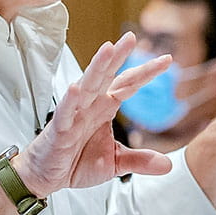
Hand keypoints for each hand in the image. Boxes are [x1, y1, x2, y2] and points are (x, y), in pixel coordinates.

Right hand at [12, 32, 174, 197]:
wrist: (47, 176)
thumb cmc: (77, 162)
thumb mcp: (115, 163)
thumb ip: (139, 160)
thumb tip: (168, 165)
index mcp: (105, 108)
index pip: (128, 85)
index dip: (145, 73)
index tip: (167, 60)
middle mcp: (90, 106)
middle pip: (107, 76)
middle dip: (119, 56)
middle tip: (131, 37)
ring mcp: (73, 115)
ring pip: (87, 86)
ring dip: (97, 67)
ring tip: (108, 49)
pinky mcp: (59, 129)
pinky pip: (64, 112)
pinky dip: (70, 101)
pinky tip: (75, 88)